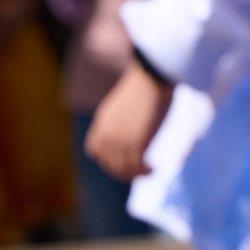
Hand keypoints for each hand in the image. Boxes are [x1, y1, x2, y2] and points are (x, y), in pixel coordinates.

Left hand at [84, 61, 171, 180]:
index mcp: (103, 120)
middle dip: (122, 171)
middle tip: (139, 171)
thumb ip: (126, 114)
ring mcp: (120, 139)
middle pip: (108, 163)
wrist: (152, 75)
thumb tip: (138, 115)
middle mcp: (107, 133)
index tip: (121, 160)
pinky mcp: (136, 142)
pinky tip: (154, 170)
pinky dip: (144, 171)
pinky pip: (136, 165)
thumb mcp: (128, 100)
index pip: (94, 148)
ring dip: (135, 174)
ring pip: (122, 168)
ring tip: (149, 172)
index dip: (105, 158)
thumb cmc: (147, 80)